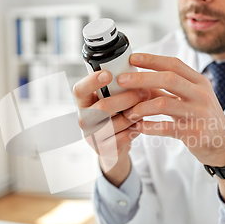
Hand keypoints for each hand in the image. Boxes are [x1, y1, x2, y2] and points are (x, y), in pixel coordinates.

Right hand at [73, 70, 150, 186]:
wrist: (114, 146)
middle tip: (144, 92)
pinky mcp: (102, 150)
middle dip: (126, 98)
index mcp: (84, 102)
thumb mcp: (112, 99)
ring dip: (134, 115)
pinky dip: (134, 130)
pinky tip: (139, 125)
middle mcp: (83, 119)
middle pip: (102, 107)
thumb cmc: (115, 115)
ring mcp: (91, 136)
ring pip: (115, 123)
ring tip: (144, 109)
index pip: (80, 90)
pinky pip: (122, 138)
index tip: (107, 74)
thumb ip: (118, 87)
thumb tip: (135, 73)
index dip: (91, 82)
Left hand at [118, 53, 224, 166]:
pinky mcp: (195, 133)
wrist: (224, 144)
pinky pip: (166, 128)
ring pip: (165, 104)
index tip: (132, 58)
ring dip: (142, 107)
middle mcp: (201, 94)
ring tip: (128, 112)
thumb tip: (137, 79)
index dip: (152, 60)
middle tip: (121, 81)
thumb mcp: (189, 99)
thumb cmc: (201, 118)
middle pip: (168, 79)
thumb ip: (166, 90)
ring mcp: (199, 113)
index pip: (174, 64)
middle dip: (141, 78)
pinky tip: (137, 127)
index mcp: (199, 82)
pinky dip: (149, 127)